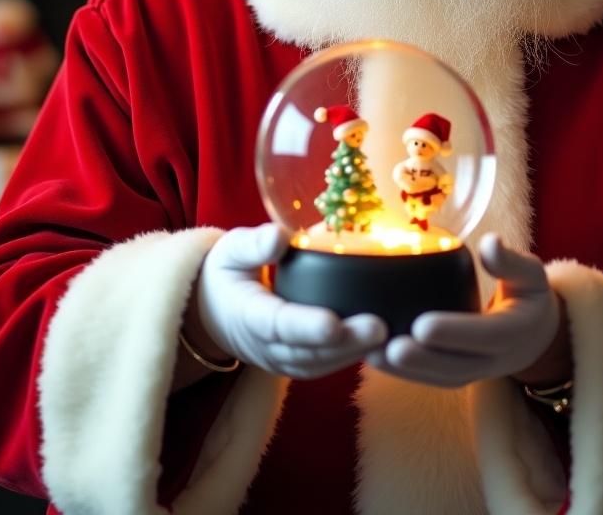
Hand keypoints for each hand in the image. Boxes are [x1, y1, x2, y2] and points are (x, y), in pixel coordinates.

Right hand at [197, 223, 387, 378]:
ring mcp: (279, 359)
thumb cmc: (227, 273)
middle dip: (344, 343)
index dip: (305, 326)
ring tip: (390, 335)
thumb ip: (253, 245)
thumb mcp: (230, 251)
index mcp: (246, 315)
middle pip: (306, 351)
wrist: (212, 312)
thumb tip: (279, 236)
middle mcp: (263, 346)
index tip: (334, 323)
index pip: (277, 324)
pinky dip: (350, 356)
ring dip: (353, 353)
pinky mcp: (295, 363)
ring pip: (319, 364)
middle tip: (380, 327)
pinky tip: (379, 343)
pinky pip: (324, 365)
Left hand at [366, 234, 561, 388]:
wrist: (535, 336)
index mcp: (515, 331)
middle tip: (390, 348)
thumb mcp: (530, 275)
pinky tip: (372, 356)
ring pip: (440, 378)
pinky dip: (403, 373)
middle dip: (422, 361)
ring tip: (371, 355)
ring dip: (405, 372)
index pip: (486, 335)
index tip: (422, 324)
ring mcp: (476, 371)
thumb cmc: (526, 295)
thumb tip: (490, 242)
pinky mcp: (458, 375)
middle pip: (457, 366)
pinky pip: (431, 379)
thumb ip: (510, 261)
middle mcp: (496, 359)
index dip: (455, 332)